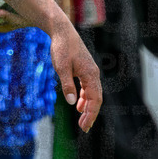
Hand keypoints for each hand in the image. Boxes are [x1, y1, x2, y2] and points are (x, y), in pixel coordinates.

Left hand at [48, 15, 101, 132]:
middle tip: (84, 128)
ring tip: (82, 120)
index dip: (91, 114)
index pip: (95, 99)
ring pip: (93, 93)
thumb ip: (67, 84)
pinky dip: (85, 97)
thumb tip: (72, 102)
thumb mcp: (61, 67)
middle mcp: (93, 73)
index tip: (85, 126)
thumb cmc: (61, 47)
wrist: (62, 30)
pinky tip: (79, 105)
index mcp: (90, 74)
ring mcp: (90, 71)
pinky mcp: (84, 69)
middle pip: (96, 98)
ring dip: (88, 107)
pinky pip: (88, 87)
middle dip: (91, 114)